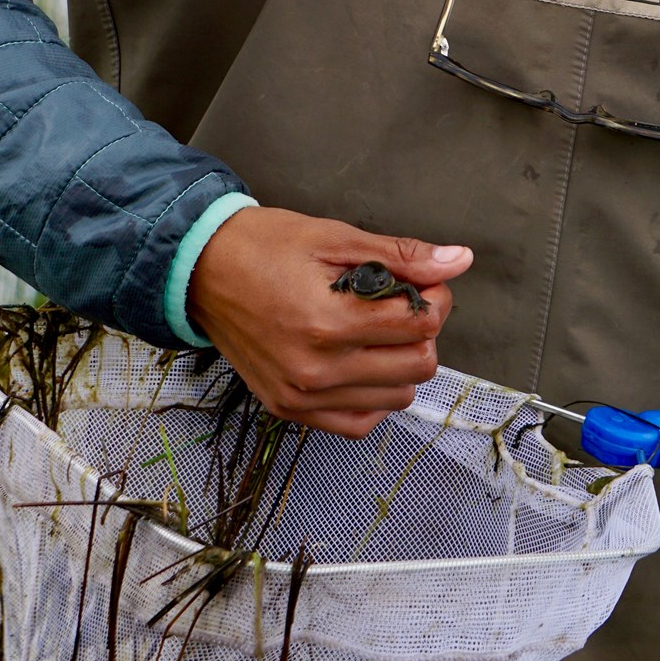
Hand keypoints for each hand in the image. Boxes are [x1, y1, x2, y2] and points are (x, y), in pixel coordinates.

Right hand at [186, 206, 473, 437]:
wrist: (201, 270)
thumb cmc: (263, 247)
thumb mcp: (335, 237)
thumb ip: (401, 256)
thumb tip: (458, 260)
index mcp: (328, 322)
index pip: (421, 325)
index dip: (435, 297)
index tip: (422, 281)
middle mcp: (316, 370)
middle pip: (418, 365)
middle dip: (422, 329)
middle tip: (400, 302)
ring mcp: (302, 396)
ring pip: (397, 398)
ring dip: (400, 362)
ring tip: (375, 328)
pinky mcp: (290, 410)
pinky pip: (360, 423)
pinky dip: (373, 395)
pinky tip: (360, 361)